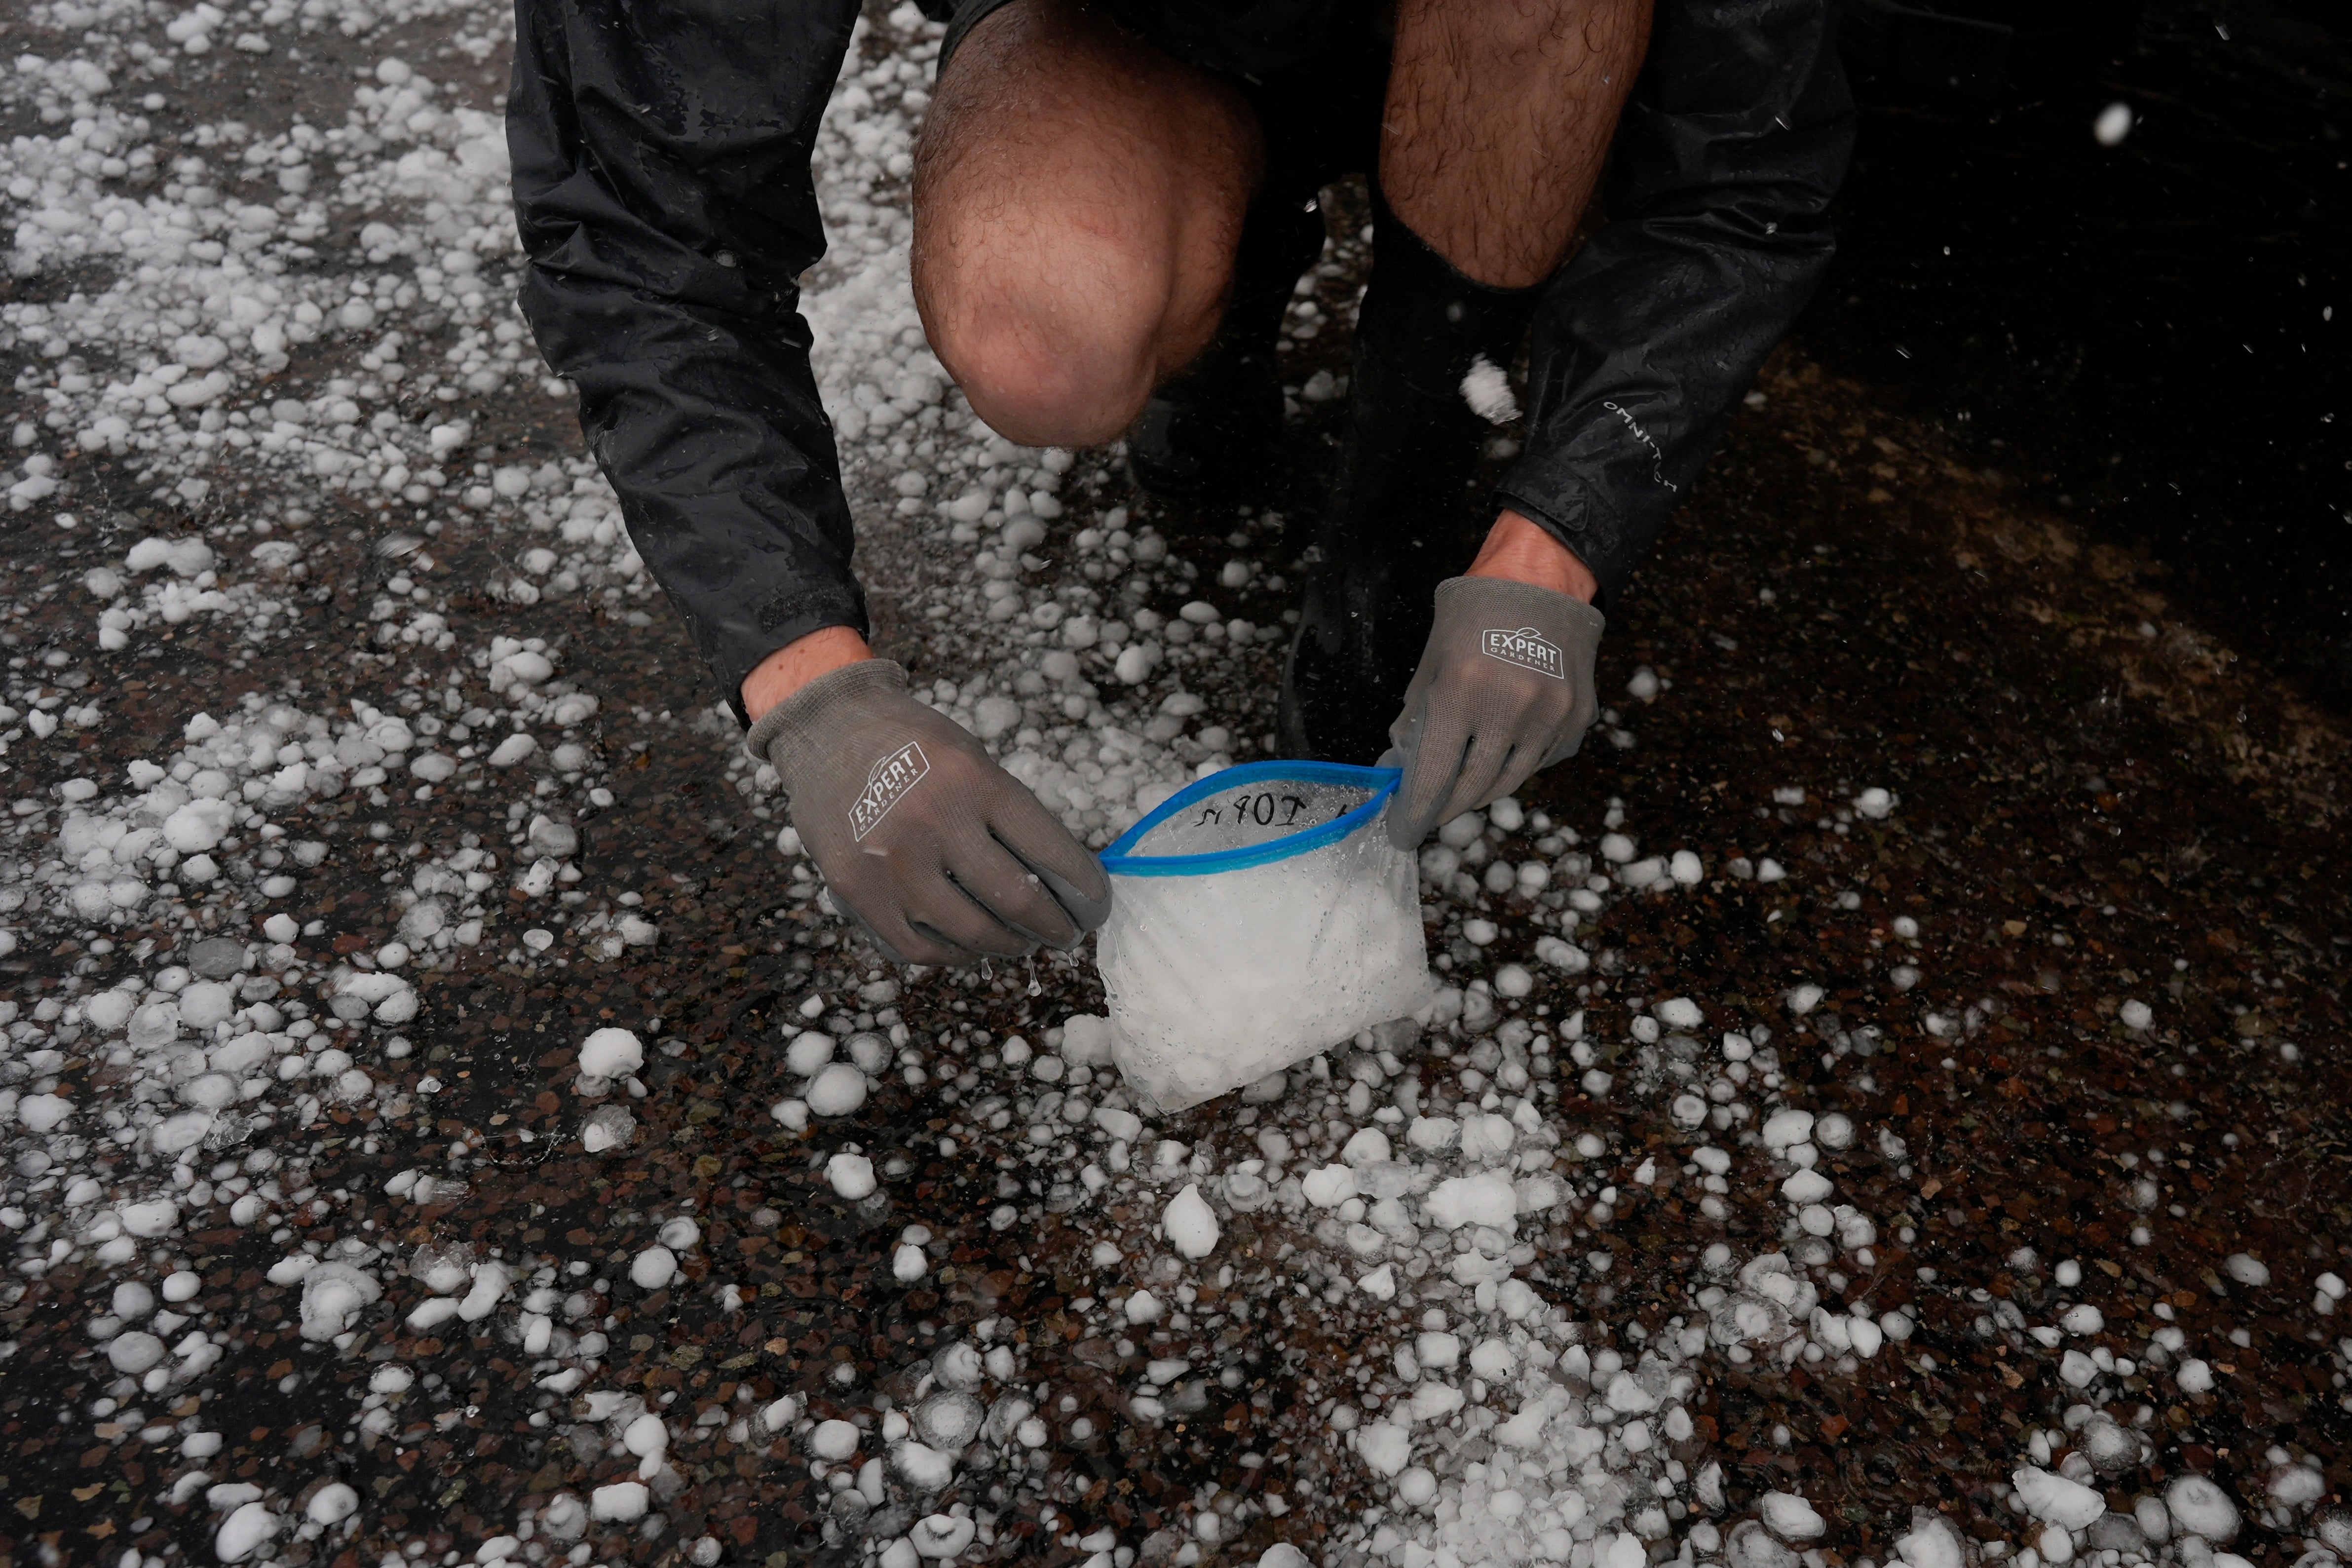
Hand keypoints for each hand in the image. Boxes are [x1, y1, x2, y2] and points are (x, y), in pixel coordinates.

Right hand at [748, 660, 1110, 963]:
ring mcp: (891, 863)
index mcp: (973, 781)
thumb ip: (1011, 816)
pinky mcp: (855, 890)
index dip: (1083, 887)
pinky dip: (954, 955)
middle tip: (1065, 934)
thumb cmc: (915, 744)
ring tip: (1022, 942)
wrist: (828, 728)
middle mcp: (932, 823)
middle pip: (1016, 901)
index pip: (1050, 849)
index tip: (1096, 904)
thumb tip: (1061, 882)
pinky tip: (971, 947)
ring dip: (1009, 946)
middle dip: (1054, 927)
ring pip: (971, 935)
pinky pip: (918, 949)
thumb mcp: (974, 758)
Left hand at [1382, 569, 1605, 850]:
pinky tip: (1500, 756)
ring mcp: (1550, 716)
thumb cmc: (1475, 616)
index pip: (1433, 772)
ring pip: (1508, 781)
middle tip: (1430, 814)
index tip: (1401, 830)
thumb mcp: (1433, 659)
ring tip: (1460, 792)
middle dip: (1445, 807)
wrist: (1542, 580)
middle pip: (1471, 786)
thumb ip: (1416, 715)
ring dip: (1479, 792)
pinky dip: (1514, 766)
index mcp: (1464, 690)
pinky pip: (1539, 762)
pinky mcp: (1576, 719)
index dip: (1414, 808)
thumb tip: (1399, 766)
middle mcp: (1511, 707)